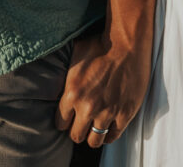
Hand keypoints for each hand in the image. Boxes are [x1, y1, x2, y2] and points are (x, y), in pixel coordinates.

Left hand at [55, 31, 151, 148]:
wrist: (127, 42)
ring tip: (95, 127)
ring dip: (93, 135)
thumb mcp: (75, 55)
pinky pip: (113, 136)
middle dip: (77, 130)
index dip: (65, 121)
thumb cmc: (101, 44)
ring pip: (94, 141)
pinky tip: (109, 127)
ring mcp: (107, 112)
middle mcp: (87, 107)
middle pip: (76, 136)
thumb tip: (54, 74)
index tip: (70, 117)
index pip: (60, 123)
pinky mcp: (124, 114)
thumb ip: (66, 73)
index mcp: (72, 93)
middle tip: (83, 123)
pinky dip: (110, 134)